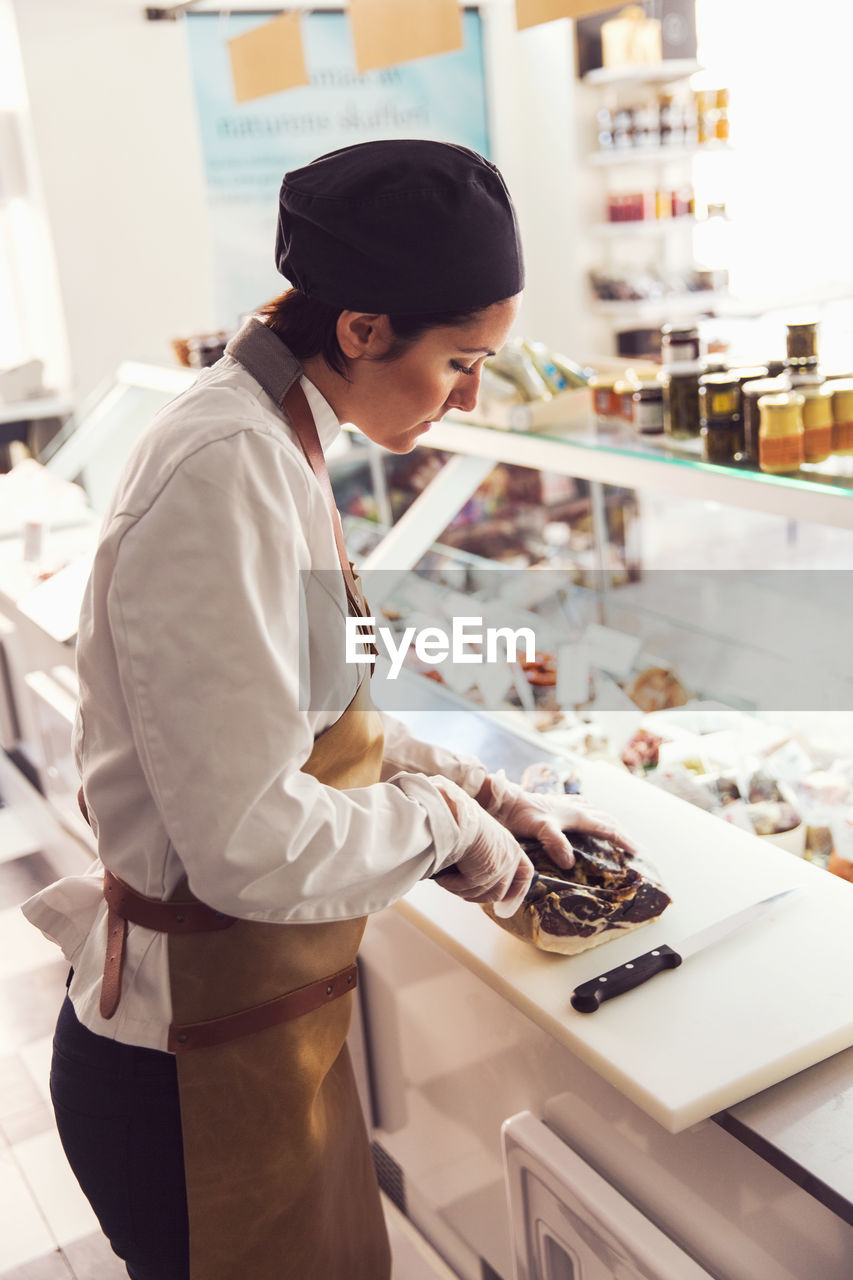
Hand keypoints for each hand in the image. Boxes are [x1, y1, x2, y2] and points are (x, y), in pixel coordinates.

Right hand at [430, 778, 534, 917]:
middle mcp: (510, 856)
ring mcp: (501, 867)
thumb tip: (468, 871)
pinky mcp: (487, 874)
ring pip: (484, 894)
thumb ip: (480, 853)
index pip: (525, 874)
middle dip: (480, 896)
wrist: (456, 812)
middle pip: (501, 891)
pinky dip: (453, 886)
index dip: (516, 891)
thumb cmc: (460, 818)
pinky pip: (468, 890)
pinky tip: (442, 878)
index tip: (504, 903)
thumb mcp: (477, 836)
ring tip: (446, 881)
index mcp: (510, 845)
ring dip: (463, 890)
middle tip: (462, 892)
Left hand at [477, 771, 636, 868]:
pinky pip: (580, 808)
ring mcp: (563, 805)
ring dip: (606, 821)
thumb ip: (556, 843)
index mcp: (575, 815)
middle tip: (631, 845)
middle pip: (604, 818)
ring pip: (594, 811)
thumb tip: (570, 863)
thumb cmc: (520, 815)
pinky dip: (590, 815)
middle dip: (619, 831)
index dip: (622, 839)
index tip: (636, 851)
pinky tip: (585, 818)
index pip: (606, 827)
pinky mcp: (553, 806)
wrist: (502, 801)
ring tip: (613, 832)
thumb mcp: (540, 829)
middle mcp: (573, 808)